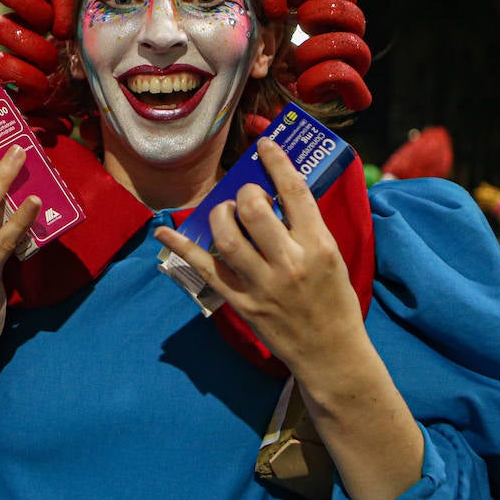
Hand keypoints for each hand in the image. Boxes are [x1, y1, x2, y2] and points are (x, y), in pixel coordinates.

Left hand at [156, 138, 424, 499]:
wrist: (331, 355)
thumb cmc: (335, 303)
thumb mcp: (333, 259)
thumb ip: (307, 227)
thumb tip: (279, 194)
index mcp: (319, 247)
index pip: (295, 193)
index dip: (276, 162)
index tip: (265, 144)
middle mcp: (290, 263)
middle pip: (254, 211)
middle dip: (244, 194)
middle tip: (246, 196)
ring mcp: (262, 285)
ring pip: (226, 237)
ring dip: (218, 215)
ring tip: (223, 212)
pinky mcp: (241, 303)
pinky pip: (204, 270)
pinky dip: (181, 248)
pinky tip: (164, 232)